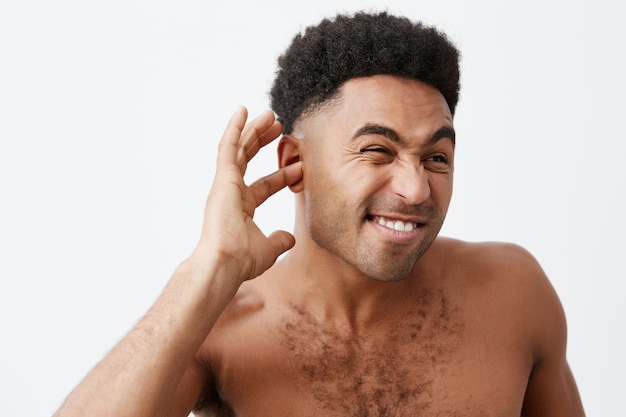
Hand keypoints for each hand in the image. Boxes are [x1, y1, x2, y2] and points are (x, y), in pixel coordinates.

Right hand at [194, 106, 301, 283]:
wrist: (226, 263)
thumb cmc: (242, 260)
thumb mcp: (268, 248)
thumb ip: (279, 240)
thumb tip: (290, 238)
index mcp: (242, 207)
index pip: (265, 185)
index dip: (283, 175)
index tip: (300, 166)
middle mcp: (232, 193)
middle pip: (249, 160)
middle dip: (264, 142)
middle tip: (279, 126)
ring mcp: (225, 183)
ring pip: (240, 148)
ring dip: (254, 130)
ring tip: (270, 114)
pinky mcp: (222, 177)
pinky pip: (228, 146)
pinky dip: (234, 127)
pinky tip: (242, 110)